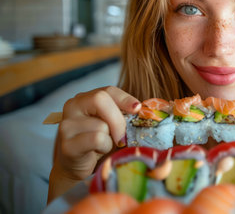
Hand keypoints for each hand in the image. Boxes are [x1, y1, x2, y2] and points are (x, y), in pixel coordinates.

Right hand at [48, 86, 140, 201]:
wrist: (79, 167)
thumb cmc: (100, 143)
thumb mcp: (112, 125)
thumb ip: (122, 115)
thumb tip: (145, 112)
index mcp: (85, 98)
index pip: (107, 90)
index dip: (125, 98)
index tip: (137, 109)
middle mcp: (72, 106)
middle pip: (100, 99)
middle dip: (118, 119)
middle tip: (123, 136)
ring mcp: (67, 125)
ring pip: (101, 124)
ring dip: (110, 139)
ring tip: (103, 145)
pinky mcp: (67, 144)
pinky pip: (97, 139)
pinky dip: (104, 147)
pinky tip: (97, 151)